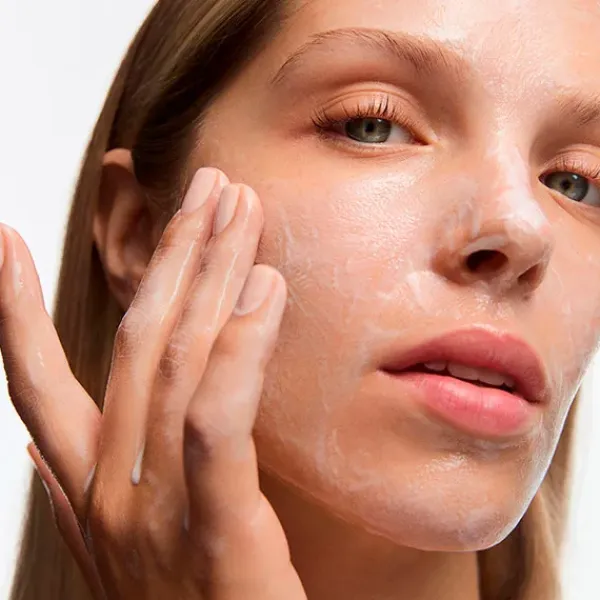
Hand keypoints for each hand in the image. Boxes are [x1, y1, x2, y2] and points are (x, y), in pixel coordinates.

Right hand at [0, 168, 306, 599]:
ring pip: (175, 362)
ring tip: (238, 208)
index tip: (0, 237)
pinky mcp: (217, 530)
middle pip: (134, 343)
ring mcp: (155, 513)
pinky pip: (218, 419)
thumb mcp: (117, 552)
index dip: (9, 311)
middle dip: (169, 254)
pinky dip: (238, 348)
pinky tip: (266, 287)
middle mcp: (110, 492)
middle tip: (204, 184)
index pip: (34, 385)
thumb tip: (33, 444)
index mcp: (88, 490)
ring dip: (208, 274)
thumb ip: (73, 494)